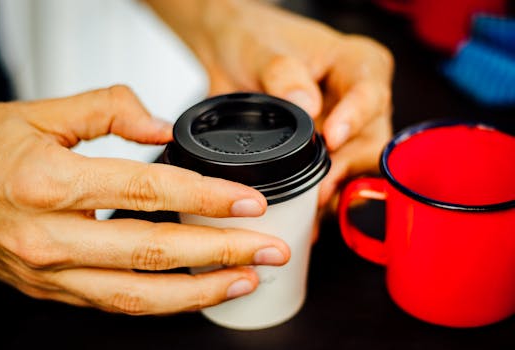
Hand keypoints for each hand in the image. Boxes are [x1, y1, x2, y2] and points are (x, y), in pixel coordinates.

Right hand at [0, 85, 289, 314]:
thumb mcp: (41, 112)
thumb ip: (108, 107)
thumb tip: (160, 126)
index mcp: (52, 182)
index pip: (150, 191)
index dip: (207, 198)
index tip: (249, 202)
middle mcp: (53, 236)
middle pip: (156, 253)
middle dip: (222, 254)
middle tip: (268, 250)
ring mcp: (52, 272)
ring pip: (139, 295)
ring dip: (201, 292)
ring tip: (245, 281)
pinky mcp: (53, 290)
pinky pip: (116, 304)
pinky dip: (163, 302)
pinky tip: (195, 292)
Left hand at [147, 0, 392, 208]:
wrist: (229, 58)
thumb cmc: (253, 41)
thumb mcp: (262, 50)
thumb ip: (283, 74)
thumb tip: (307, 105)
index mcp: (356, 64)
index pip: (370, 94)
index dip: (354, 119)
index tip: (332, 138)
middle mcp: (358, 100)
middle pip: (372, 140)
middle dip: (347, 168)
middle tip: (320, 188)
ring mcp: (345, 130)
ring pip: (359, 168)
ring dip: (337, 190)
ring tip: (311, 206)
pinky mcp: (327, 154)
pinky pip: (336, 182)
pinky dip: (323, 200)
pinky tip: (307, 213)